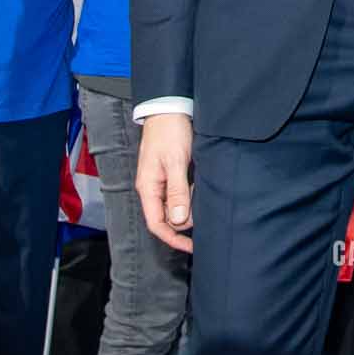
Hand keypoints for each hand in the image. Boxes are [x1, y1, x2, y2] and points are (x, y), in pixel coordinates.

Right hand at [137, 114, 194, 252]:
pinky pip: (178, 194)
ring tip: (205, 209)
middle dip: (183, 224)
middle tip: (204, 222)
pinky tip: (201, 194)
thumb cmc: (170, 131)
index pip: (157, 223)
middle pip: (165, 218)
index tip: (192, 246)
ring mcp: (160, 181)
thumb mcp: (176, 161)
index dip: (173, 238)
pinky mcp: (169, 173)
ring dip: (188, 210)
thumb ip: (178, 191)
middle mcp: (152, 187)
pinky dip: (189, 198)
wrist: (169, 107)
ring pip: (173, 206)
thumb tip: (180, 220)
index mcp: (148, 187)